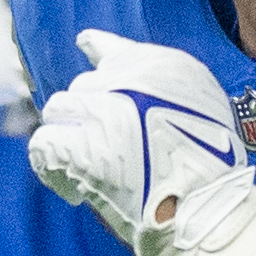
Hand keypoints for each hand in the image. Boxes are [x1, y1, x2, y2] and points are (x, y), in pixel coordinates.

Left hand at [26, 29, 251, 255]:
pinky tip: (74, 187)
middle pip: (83, 85)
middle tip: (112, 151)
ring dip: (71, 137)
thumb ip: (166, 87)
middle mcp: (128, 79)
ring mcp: (101, 111)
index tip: (87, 45)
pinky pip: (43, 144)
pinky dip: (53, 167)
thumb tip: (123, 69)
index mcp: (160, 65)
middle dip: (91, 115)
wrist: (208, 210)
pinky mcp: (79, 146)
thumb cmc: (211, 169)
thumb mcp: (204, 107)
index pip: (112, 49)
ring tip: (93, 171)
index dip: (98, 51)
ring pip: (58, 110)